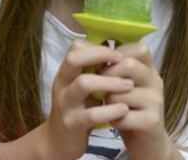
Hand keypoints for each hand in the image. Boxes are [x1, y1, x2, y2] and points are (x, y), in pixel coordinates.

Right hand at [43, 39, 132, 159]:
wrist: (58, 140)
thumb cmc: (76, 109)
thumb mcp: (80, 87)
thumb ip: (92, 71)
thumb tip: (114, 48)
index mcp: (65, 73)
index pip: (74, 48)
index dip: (97, 47)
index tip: (117, 53)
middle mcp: (62, 85)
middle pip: (73, 59)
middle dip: (100, 56)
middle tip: (122, 61)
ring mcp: (65, 104)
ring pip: (83, 84)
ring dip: (110, 82)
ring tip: (129, 85)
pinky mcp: (72, 123)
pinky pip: (91, 114)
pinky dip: (111, 110)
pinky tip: (124, 109)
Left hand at [102, 42, 176, 158]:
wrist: (147, 144)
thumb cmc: (127, 109)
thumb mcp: (120, 84)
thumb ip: (112, 66)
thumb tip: (88, 44)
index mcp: (148, 69)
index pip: (137, 47)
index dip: (114, 54)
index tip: (102, 65)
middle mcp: (155, 81)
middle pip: (128, 65)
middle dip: (106, 76)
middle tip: (101, 88)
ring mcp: (157, 101)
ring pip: (121, 91)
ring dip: (107, 100)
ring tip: (108, 107)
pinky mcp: (152, 121)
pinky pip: (122, 114)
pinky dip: (112, 119)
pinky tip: (114, 122)